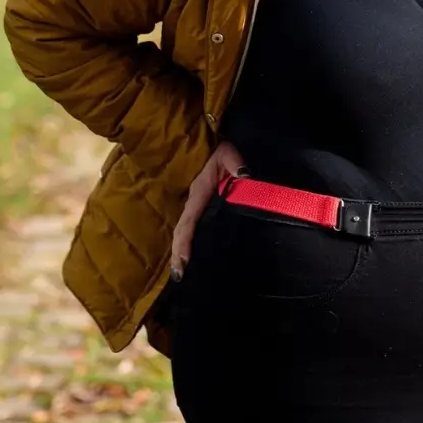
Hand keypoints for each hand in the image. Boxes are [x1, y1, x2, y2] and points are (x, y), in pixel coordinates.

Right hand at [170, 141, 244, 279]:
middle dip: (178, 253)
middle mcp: (193, 204)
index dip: (185, 241)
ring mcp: (194, 207)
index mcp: (198, 195)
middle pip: (182, 232)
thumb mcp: (227, 155)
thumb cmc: (216, 152)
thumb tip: (245, 175)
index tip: (184, 260)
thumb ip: (235, 165)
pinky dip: (186, 243)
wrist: (206, 146)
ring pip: (184, 232)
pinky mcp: (199, 207)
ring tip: (180, 273)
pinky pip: (191, 227)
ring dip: (180, 251)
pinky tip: (191, 257)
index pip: (189, 222)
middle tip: (179, 276)